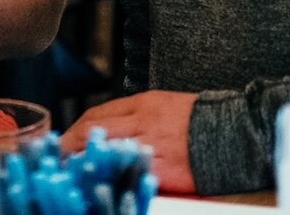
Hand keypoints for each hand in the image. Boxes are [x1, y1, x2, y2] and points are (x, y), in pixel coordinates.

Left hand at [60, 91, 197, 194]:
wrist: (234, 133)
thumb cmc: (200, 119)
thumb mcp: (164, 103)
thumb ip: (137, 113)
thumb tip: (110, 125)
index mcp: (143, 103)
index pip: (98, 114)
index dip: (76, 128)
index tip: (63, 139)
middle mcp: (142, 122)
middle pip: (94, 131)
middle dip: (69, 145)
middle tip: (56, 157)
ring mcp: (151, 146)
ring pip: (106, 151)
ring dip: (83, 162)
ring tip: (69, 173)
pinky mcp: (163, 170)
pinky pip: (129, 173)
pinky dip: (111, 178)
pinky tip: (99, 184)